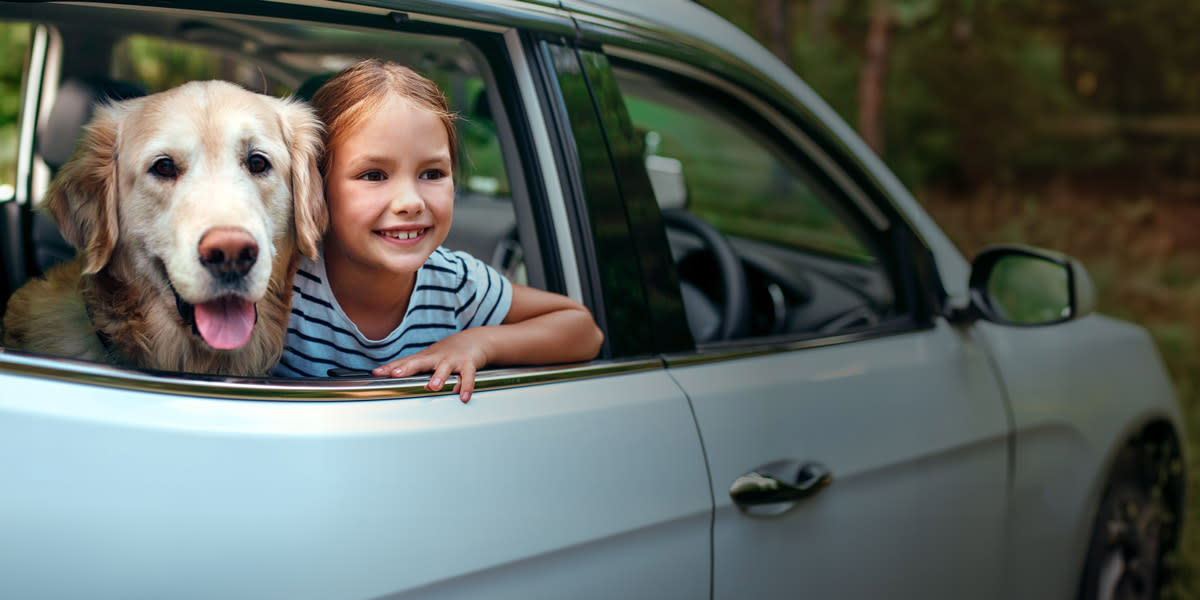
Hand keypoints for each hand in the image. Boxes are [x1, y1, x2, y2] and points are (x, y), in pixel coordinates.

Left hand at [372, 329, 490, 402]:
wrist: (474, 340)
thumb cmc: (446, 353)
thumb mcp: (427, 358)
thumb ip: (409, 367)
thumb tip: (383, 375)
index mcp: (425, 358)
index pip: (405, 362)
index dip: (390, 368)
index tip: (377, 373)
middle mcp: (436, 358)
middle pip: (420, 362)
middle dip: (408, 368)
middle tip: (396, 374)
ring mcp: (452, 360)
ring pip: (444, 368)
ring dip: (439, 377)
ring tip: (433, 387)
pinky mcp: (468, 364)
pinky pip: (468, 376)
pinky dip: (467, 386)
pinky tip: (463, 396)